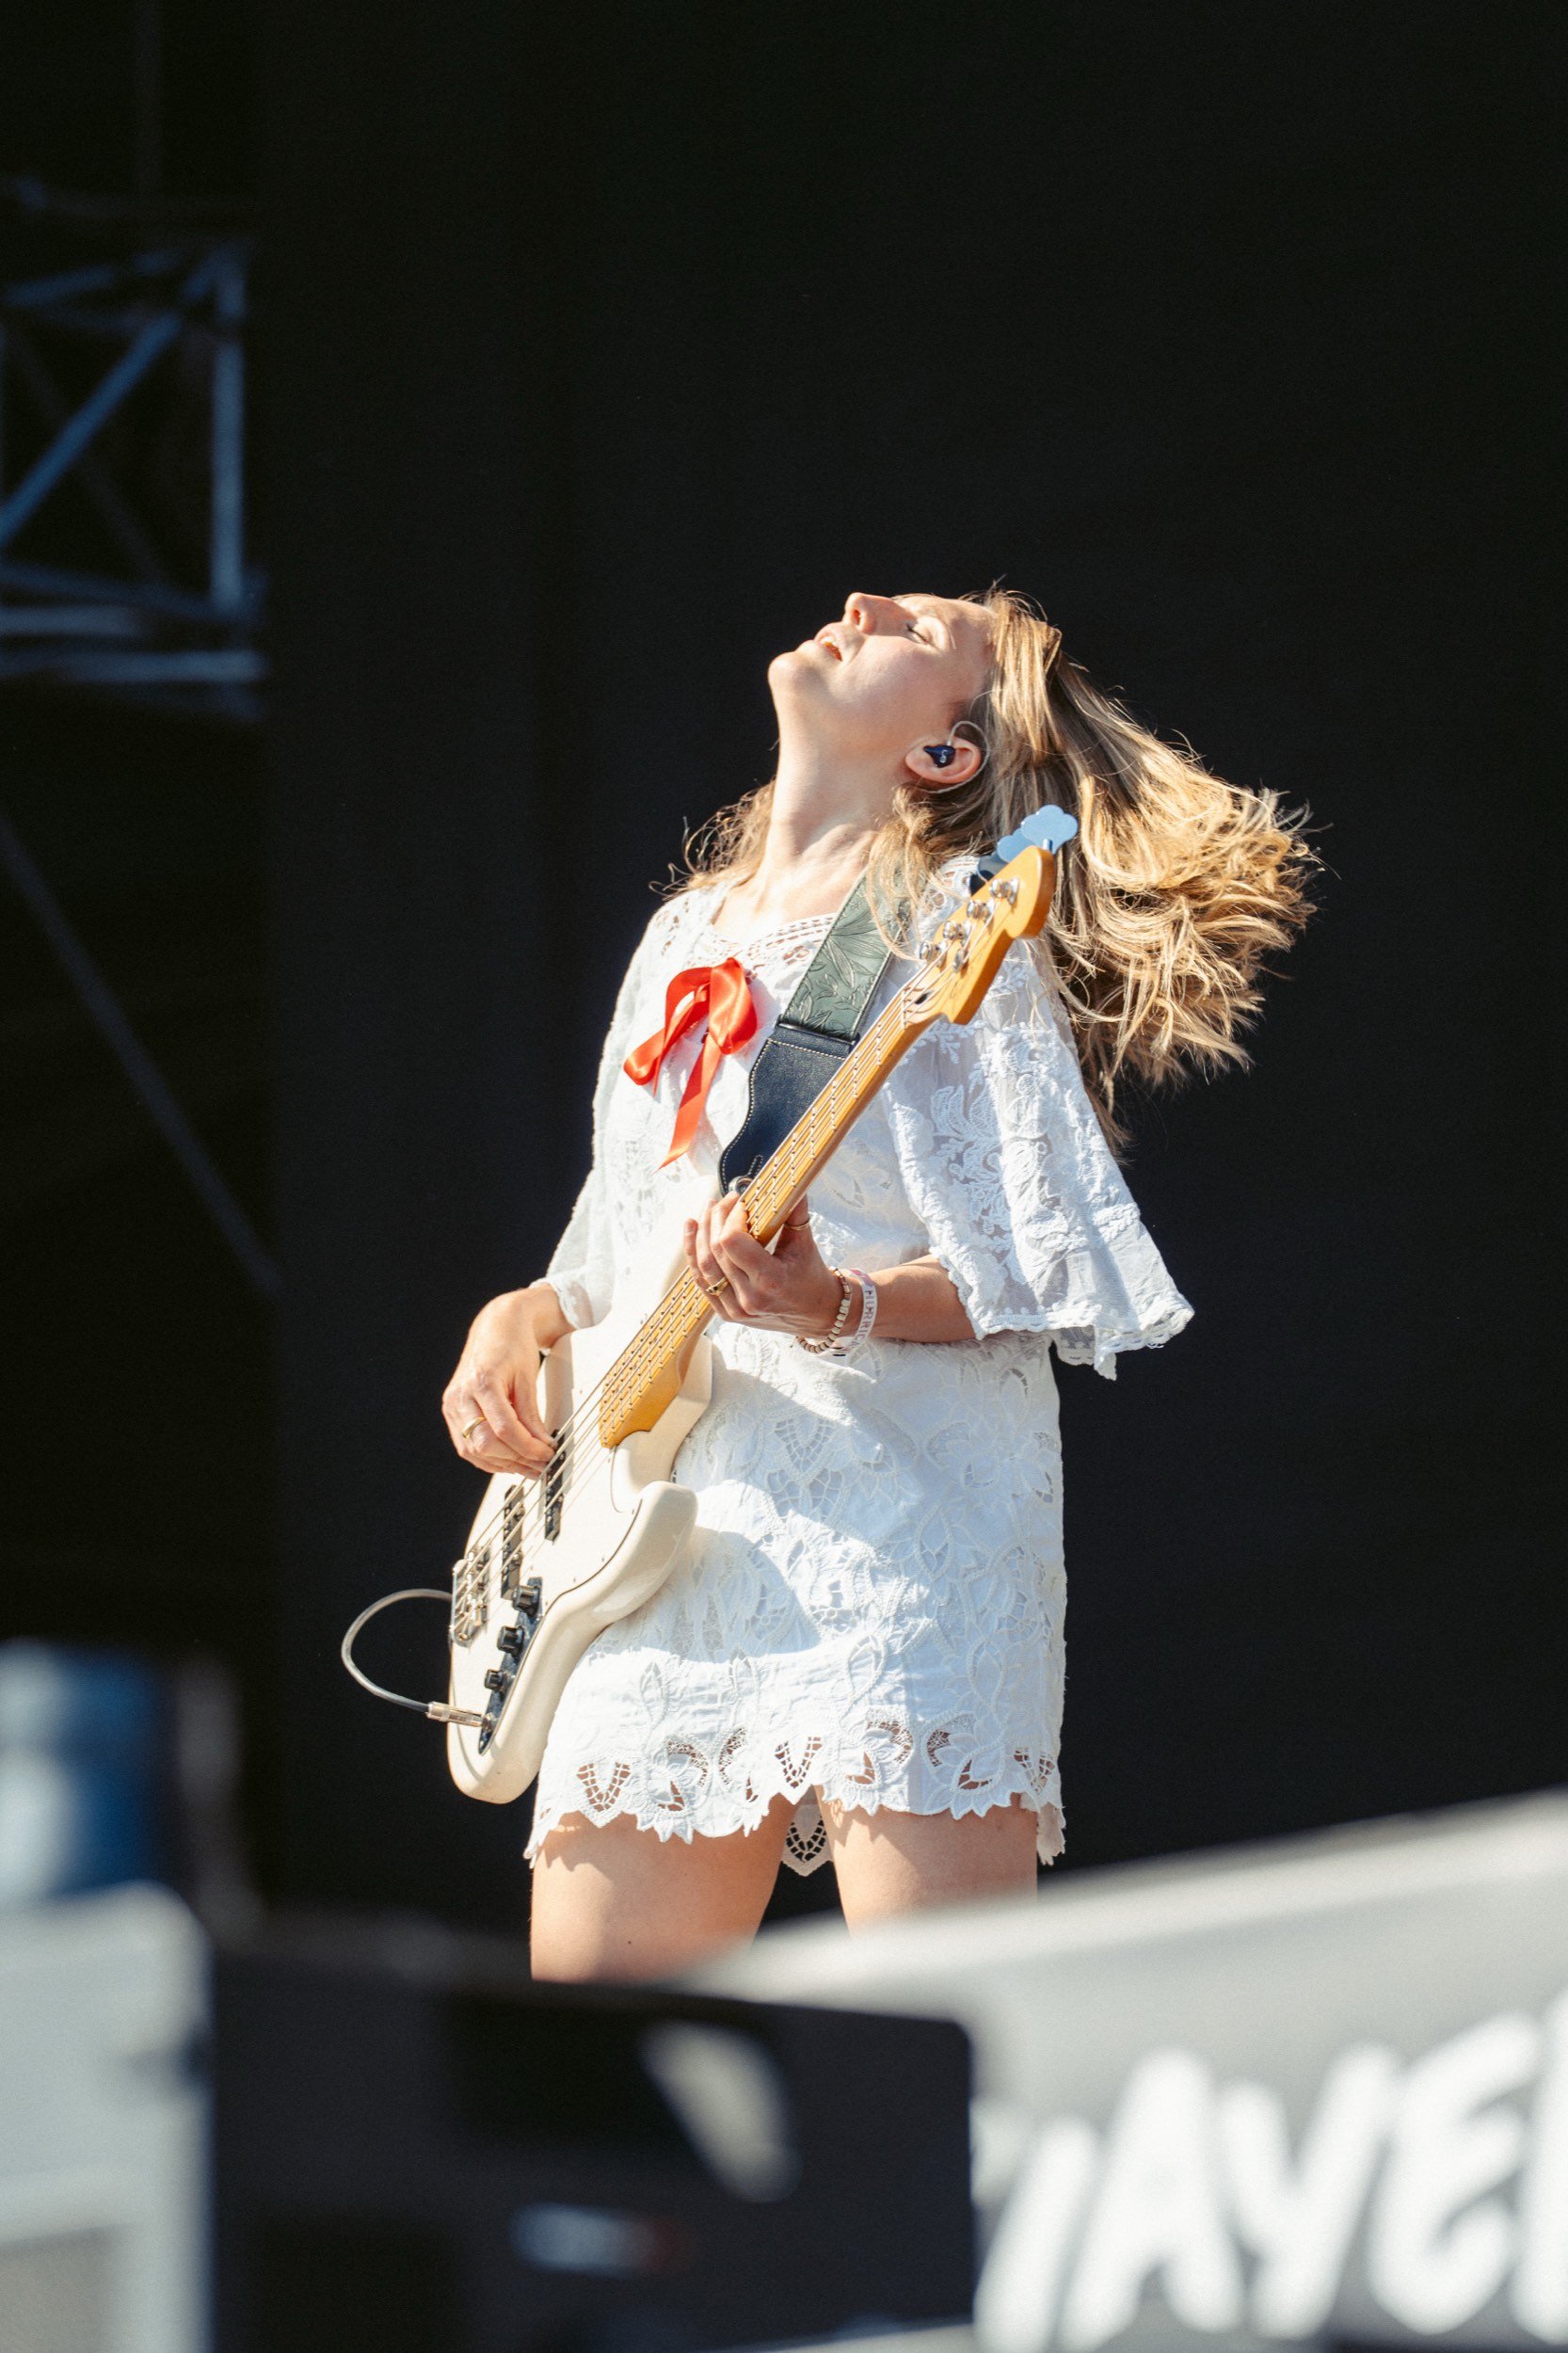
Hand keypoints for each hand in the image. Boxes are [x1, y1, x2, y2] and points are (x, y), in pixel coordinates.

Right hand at [442, 1285, 562, 1477]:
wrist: (496, 1327)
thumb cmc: (512, 1345)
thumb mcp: (528, 1379)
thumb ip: (532, 1415)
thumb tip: (542, 1446)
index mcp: (481, 1382)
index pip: (504, 1429)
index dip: (527, 1447)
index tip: (547, 1454)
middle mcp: (461, 1396)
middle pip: (484, 1444)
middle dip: (515, 1460)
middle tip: (541, 1465)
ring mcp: (452, 1405)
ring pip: (473, 1450)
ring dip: (503, 1464)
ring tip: (529, 1467)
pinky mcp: (452, 1412)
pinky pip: (467, 1445)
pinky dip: (488, 1458)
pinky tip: (509, 1460)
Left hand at [683, 1191, 849, 1337]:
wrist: (814, 1313)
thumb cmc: (810, 1274)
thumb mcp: (805, 1242)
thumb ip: (794, 1210)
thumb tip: (789, 1180)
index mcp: (771, 1281)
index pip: (733, 1242)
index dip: (731, 1218)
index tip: (741, 1203)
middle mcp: (750, 1298)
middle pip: (716, 1251)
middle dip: (716, 1219)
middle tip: (724, 1200)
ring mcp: (735, 1310)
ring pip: (703, 1266)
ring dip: (699, 1234)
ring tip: (705, 1211)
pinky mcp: (726, 1314)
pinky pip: (702, 1281)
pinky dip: (694, 1254)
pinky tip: (692, 1232)